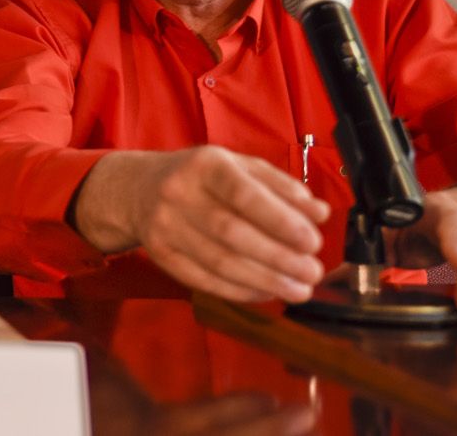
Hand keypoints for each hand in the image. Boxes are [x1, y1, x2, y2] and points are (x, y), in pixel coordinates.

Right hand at [78, 146, 329, 303]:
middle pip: (232, 233)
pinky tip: (266, 292)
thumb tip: (319, 214)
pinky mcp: (161, 255)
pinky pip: (204, 280)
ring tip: (299, 289)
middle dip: (279, 258)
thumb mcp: (239, 167)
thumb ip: (281, 187)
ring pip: (220, 262)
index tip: (312, 240)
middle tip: (313, 272)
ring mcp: (166, 226)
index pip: (243, 193)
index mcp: (205, 164)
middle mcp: (180, 193)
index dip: (280, 220)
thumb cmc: (201, 177)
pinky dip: (240, 290)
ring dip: (265, 280)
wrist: (137, 189)